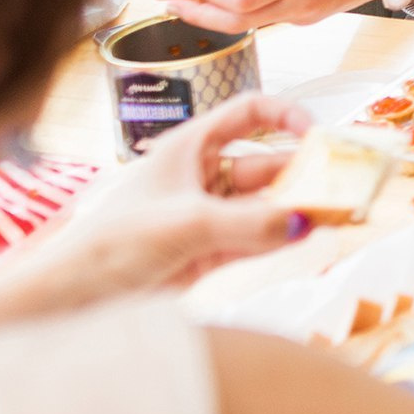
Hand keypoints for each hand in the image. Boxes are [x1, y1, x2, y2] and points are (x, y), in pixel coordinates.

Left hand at [0, 94, 314, 333]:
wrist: (68, 300)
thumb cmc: (112, 243)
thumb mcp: (186, 226)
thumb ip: (250, 225)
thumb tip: (304, 224)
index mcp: (191, 147)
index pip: (250, 113)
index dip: (287, 115)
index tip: (317, 134)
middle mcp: (203, 176)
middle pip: (268, 165)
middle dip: (304, 174)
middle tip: (344, 187)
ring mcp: (208, 216)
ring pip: (267, 206)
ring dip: (299, 211)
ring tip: (339, 217)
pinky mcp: (209, 254)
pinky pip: (258, 240)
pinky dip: (282, 241)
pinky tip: (311, 242)